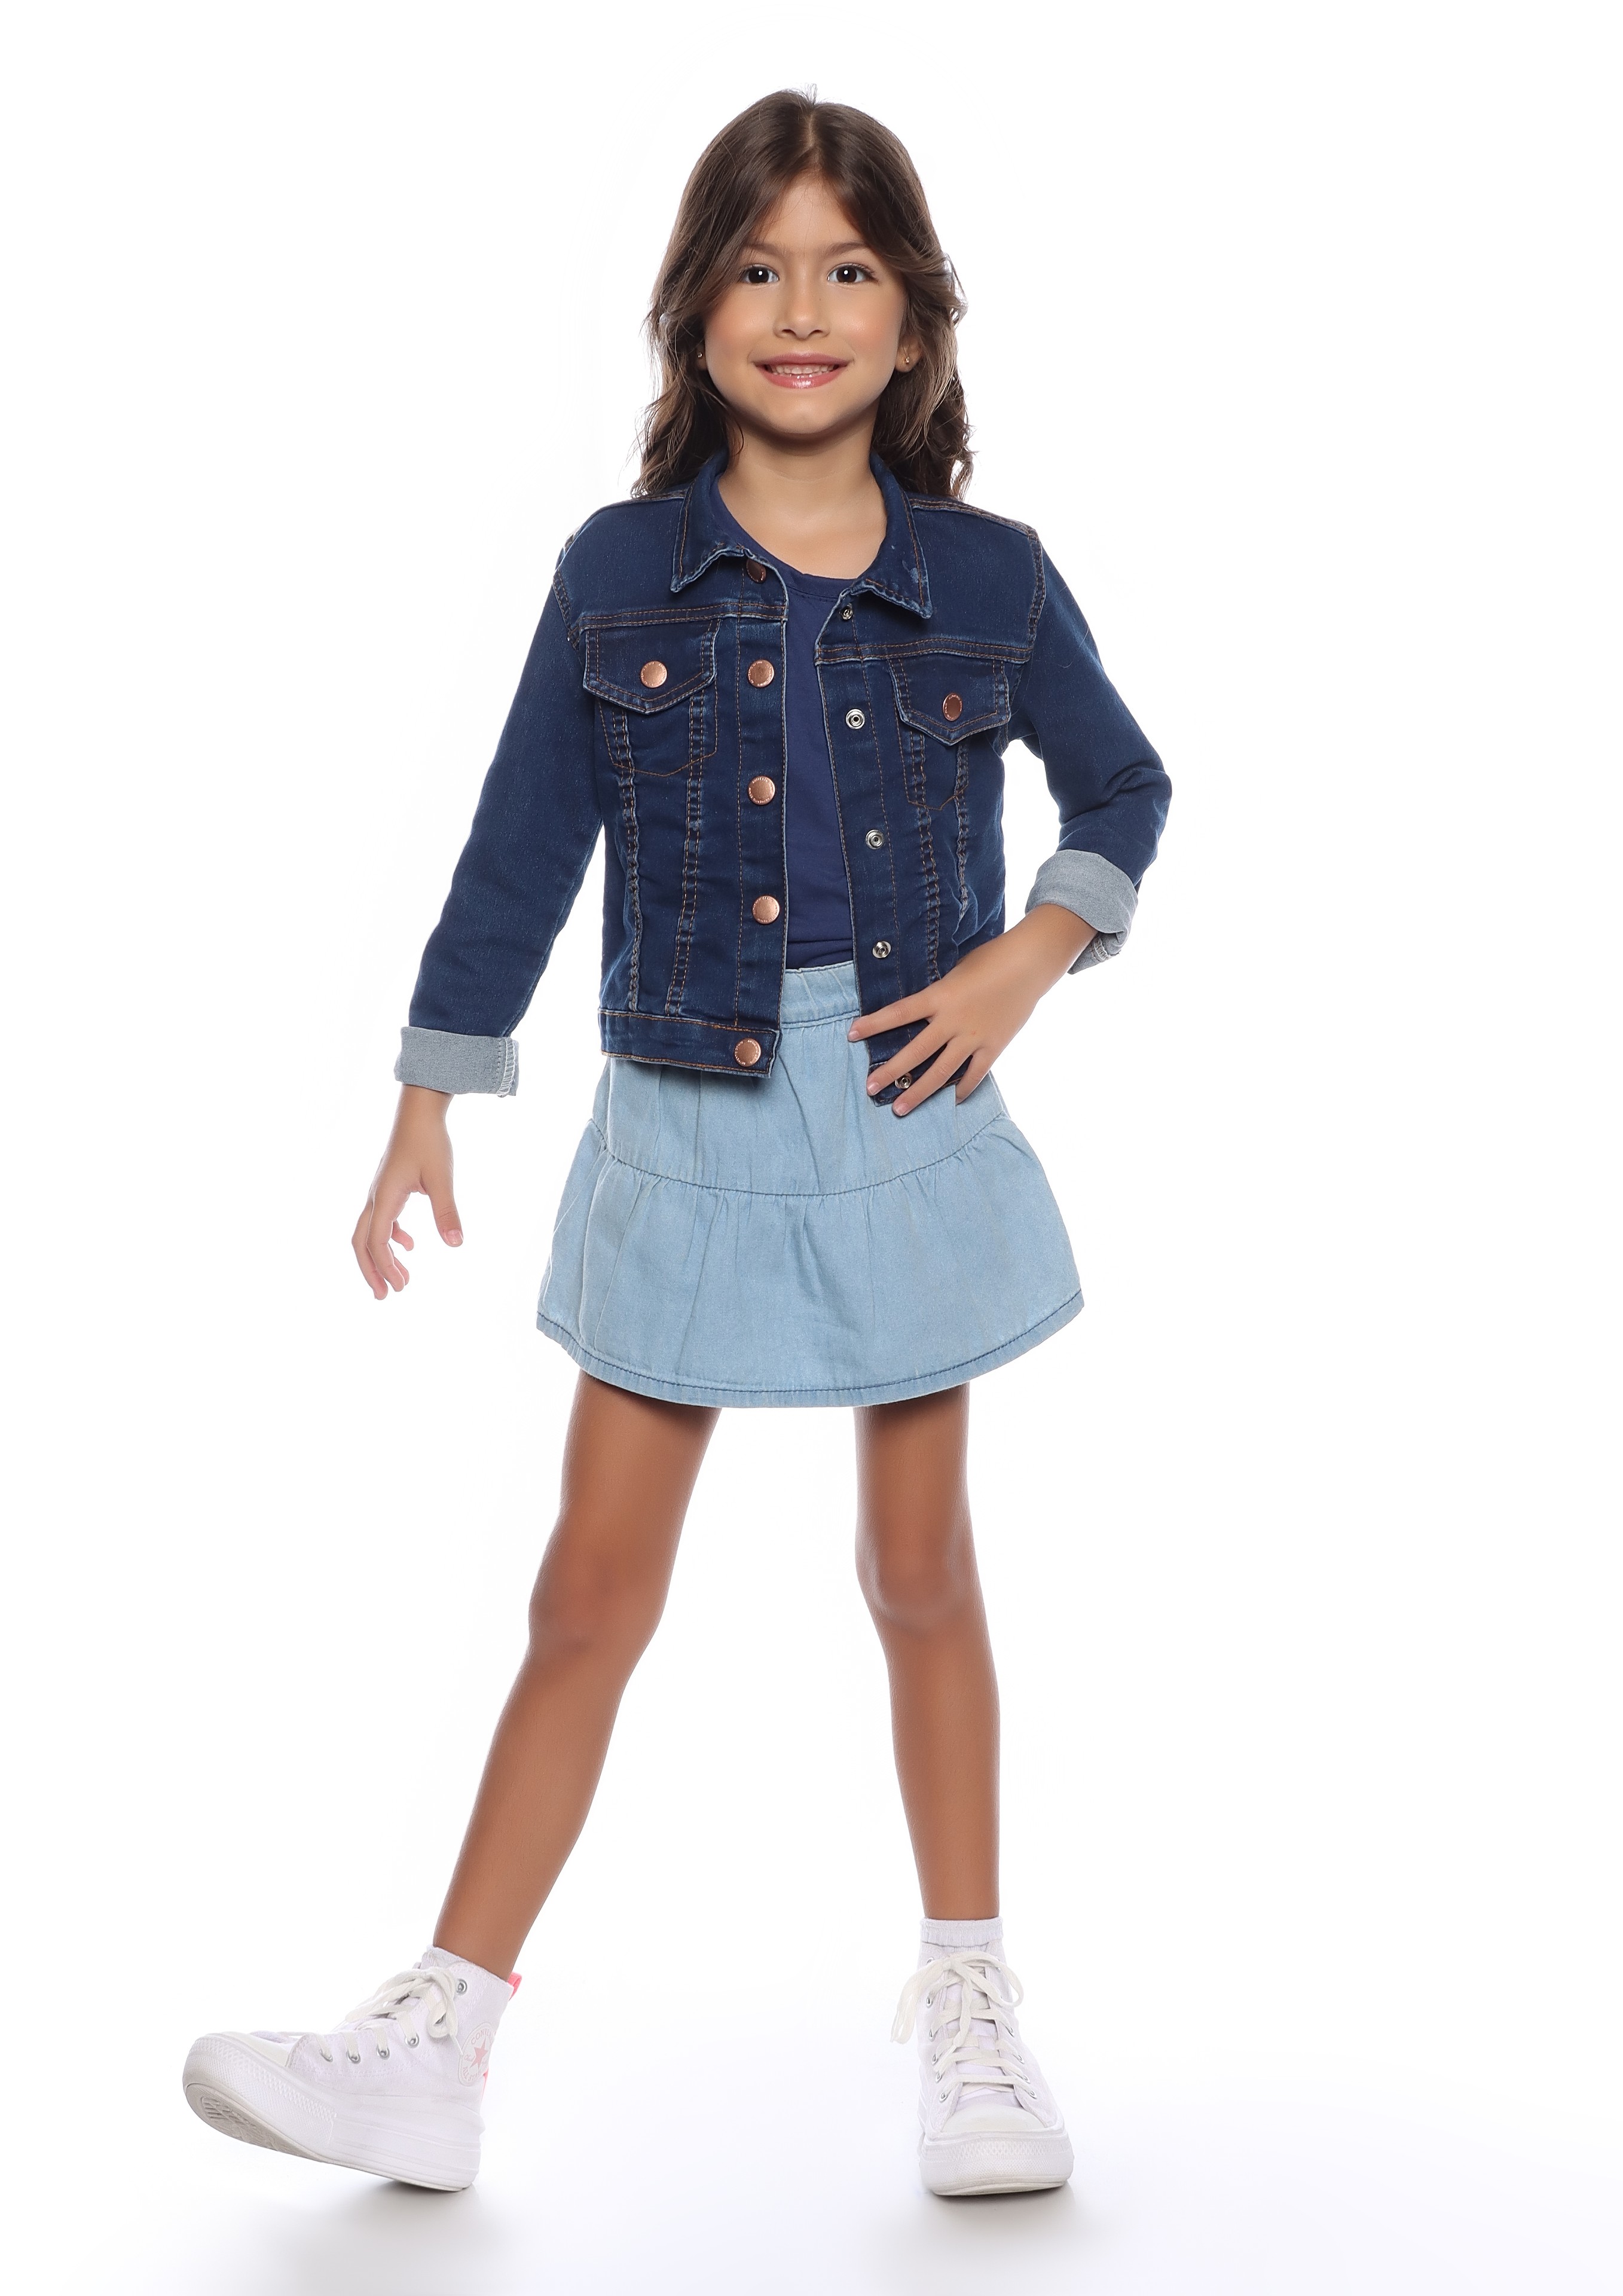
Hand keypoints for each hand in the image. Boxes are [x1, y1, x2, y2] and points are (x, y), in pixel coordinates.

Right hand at [352, 1086, 462, 1297]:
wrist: (419, 1111)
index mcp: (384, 1198)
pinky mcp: (389, 1186)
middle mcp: (376, 1197)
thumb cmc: (429, 1142)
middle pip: (362, 1242)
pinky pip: (382, 1219)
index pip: (378, 1243)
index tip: (403, 1287)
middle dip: (372, 1271)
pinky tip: (410, 1244)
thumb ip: (447, 1211)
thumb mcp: (441, 1178)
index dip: (386, 1268)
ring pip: (370, 1232)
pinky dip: (391, 1237)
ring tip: (398, 1279)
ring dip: (380, 1257)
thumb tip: (456, 1244)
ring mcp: (380, 1191)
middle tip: (384, 1296)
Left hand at [847, 905, 1095, 1114]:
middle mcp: (953, 1020)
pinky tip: (951, 1101)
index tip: (852, 1034)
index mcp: (940, 996)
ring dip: (918, 1092)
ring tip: (900, 1108)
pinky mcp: (994, 1046)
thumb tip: (923, 1009)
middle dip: (890, 1072)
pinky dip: (963, 1089)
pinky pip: (975, 1074)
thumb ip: (939, 993)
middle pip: (915, 1052)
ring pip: (941, 1072)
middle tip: (870, 1089)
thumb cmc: (992, 958)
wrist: (1030, 963)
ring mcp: (974, 1037)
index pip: (899, 1012)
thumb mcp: (956, 970)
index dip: (874, 1024)